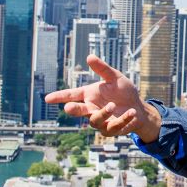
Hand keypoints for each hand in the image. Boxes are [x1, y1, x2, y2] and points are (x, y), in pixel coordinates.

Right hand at [44, 54, 161, 140]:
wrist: (138, 109)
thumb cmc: (123, 92)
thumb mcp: (114, 77)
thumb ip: (102, 69)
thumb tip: (89, 57)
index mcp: (89, 95)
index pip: (71, 95)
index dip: (59, 97)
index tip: (47, 98)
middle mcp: (91, 109)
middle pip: (78, 110)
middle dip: (73, 110)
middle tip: (68, 108)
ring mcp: (100, 121)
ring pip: (95, 120)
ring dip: (103, 114)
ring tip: (112, 105)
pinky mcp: (111, 130)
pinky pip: (114, 127)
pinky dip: (123, 120)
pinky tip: (131, 112)